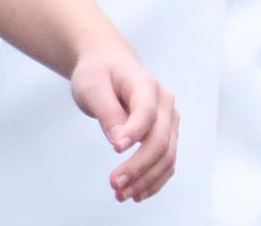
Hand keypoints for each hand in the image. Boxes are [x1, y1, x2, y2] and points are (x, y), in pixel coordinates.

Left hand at [70, 42, 178, 202]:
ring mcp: (168, 120)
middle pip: (159, 140)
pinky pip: (166, 163)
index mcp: (145, 84)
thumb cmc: (99, 73)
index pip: (146, 111)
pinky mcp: (166, 136)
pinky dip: (153, 181)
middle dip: (139, 166)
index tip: (115, 149)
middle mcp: (164, 103)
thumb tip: (119, 143)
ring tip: (120, 194)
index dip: (134, 132)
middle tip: (114, 183)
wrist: (108, 66)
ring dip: (146, 179)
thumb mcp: (92, 85)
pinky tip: (136, 193)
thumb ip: (107, 111)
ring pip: (167, 157)